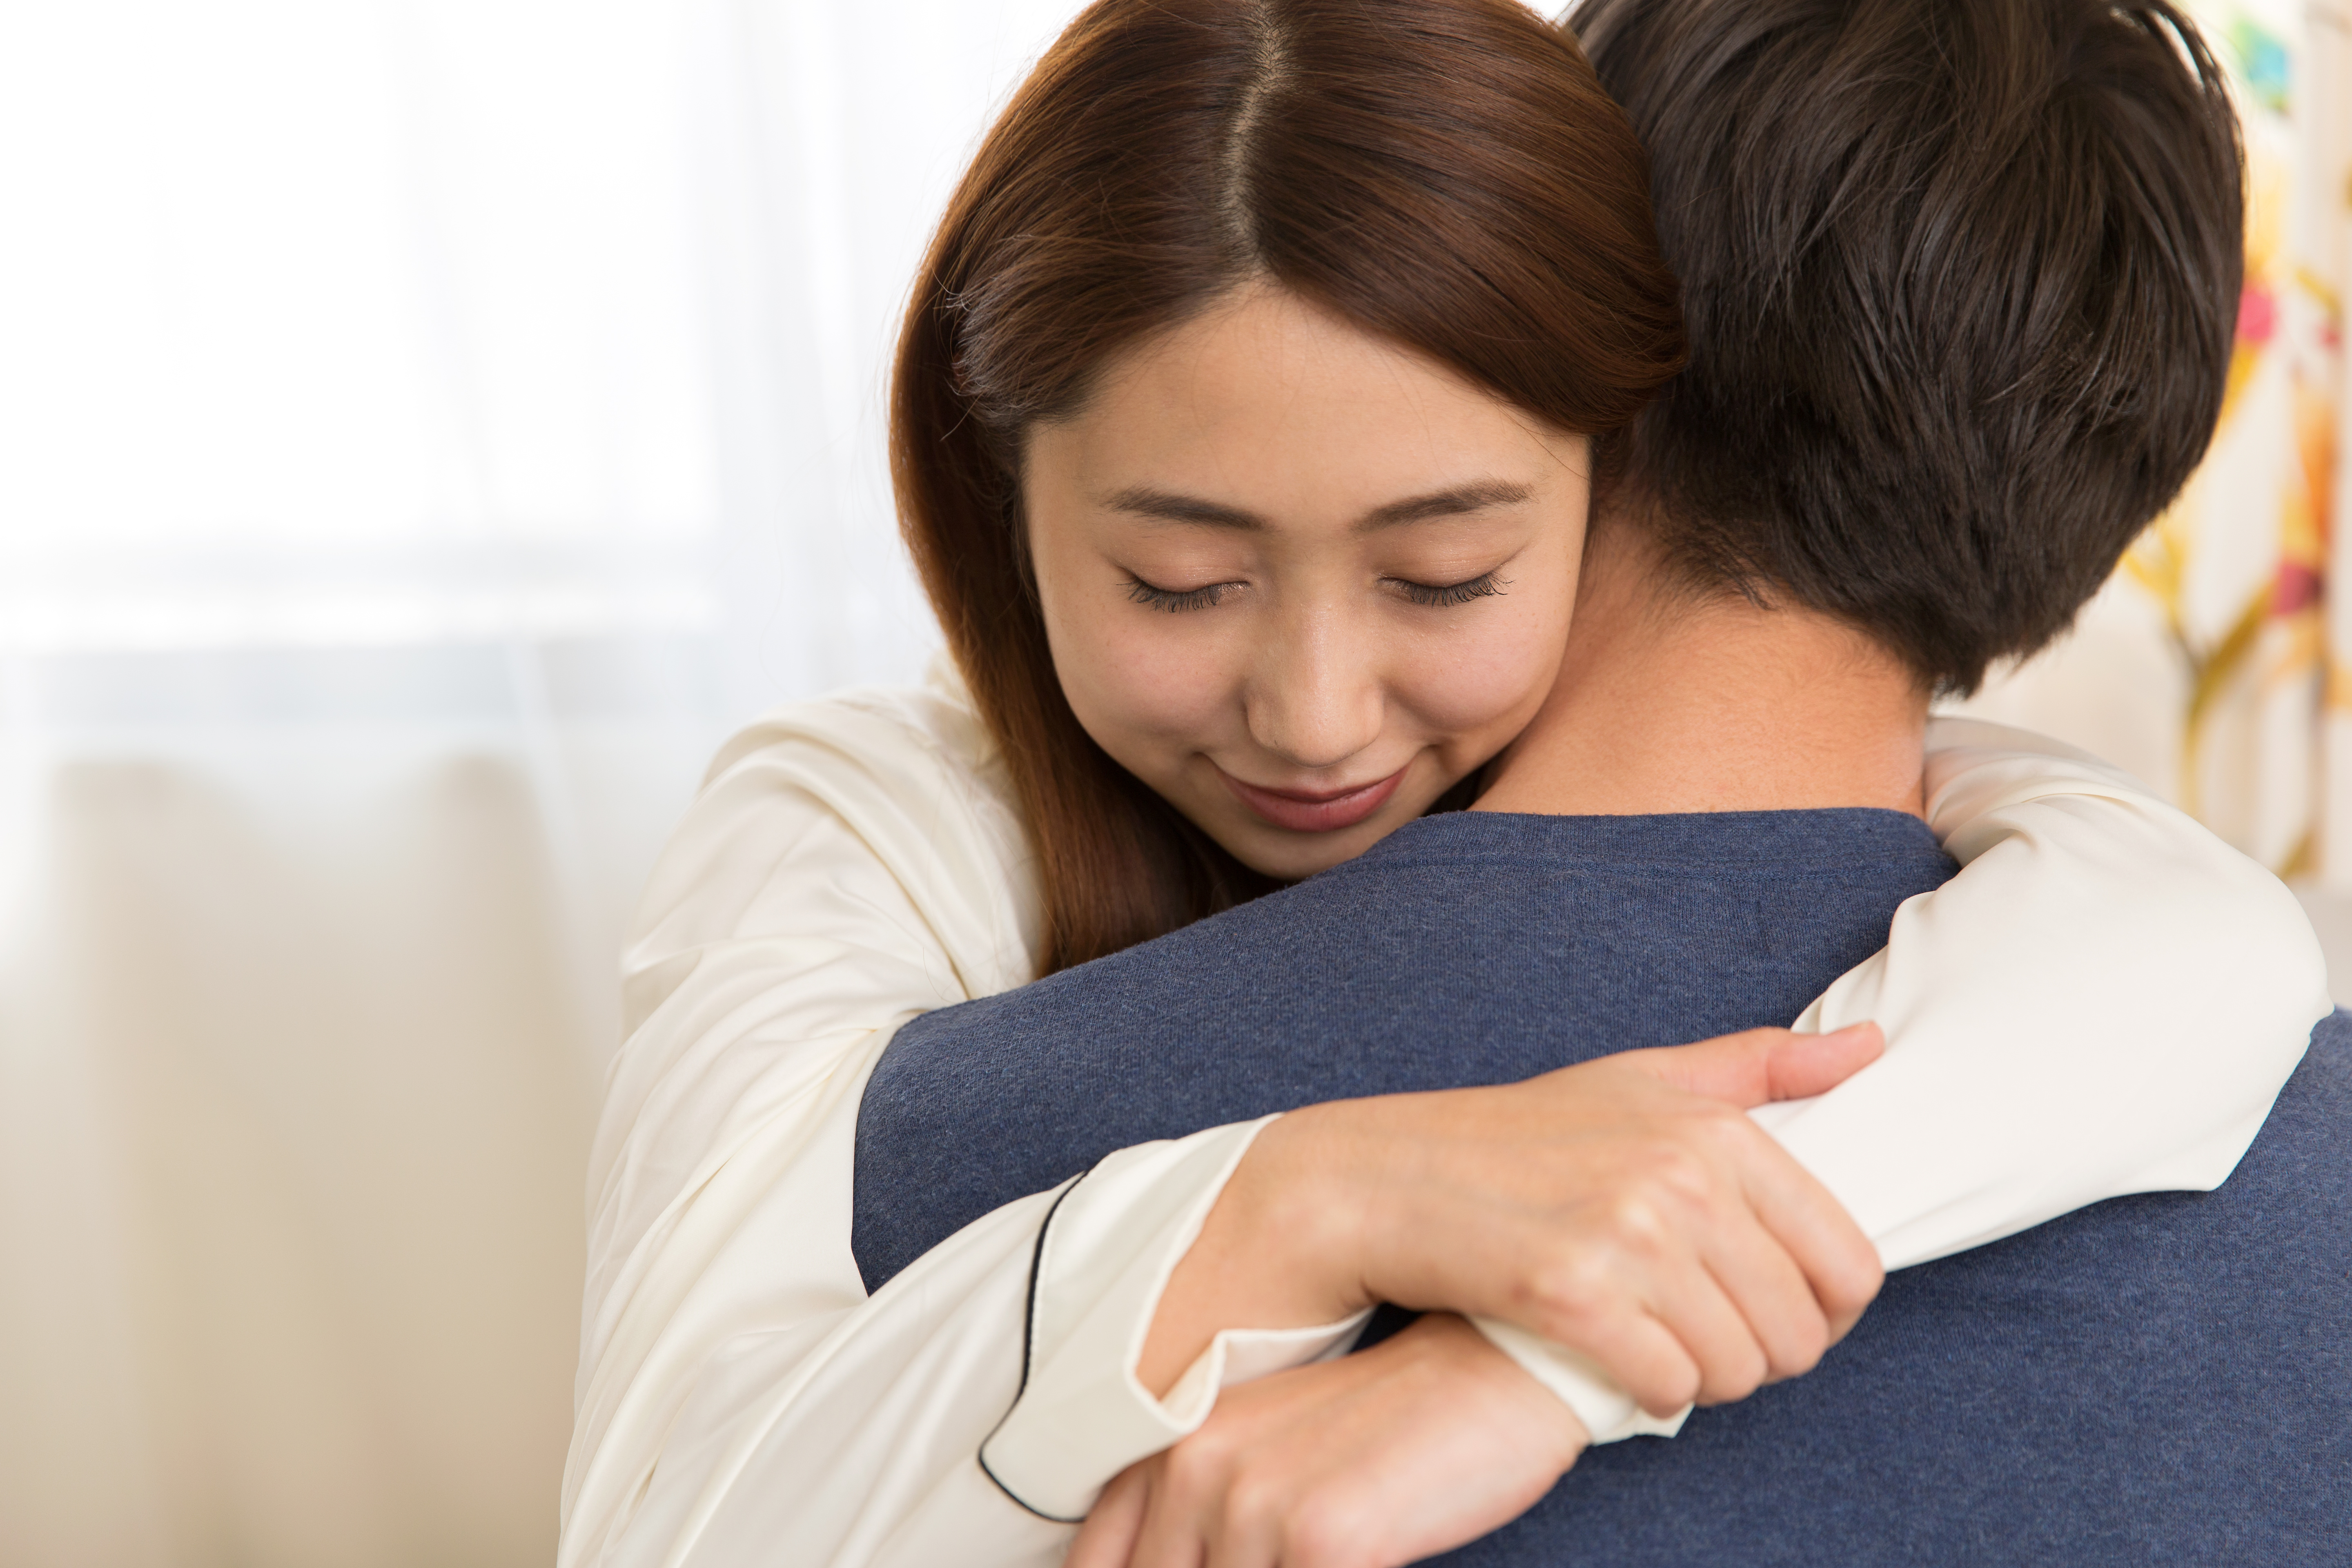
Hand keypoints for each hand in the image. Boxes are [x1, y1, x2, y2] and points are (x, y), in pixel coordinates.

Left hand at [1071, 1313, 1584, 1567]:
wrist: (1492, 1368)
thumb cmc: (1388, 1428)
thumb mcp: (1270, 1465)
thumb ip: (1202, 1527)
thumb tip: (1173, 1567)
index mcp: (1169, 1452)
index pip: (1097, 1564)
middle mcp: (1194, 1471)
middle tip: (1286, 1560)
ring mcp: (1256, 1505)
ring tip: (1326, 1555)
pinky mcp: (1328, 1537)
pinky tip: (1363, 1560)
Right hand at [1143, 1024, 1886, 1415]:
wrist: (1389, 1178)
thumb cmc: (1521, 1134)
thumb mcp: (1642, 1078)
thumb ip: (1758, 1065)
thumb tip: (1870, 1048)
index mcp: (1717, 1129)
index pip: (1848, 1262)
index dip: (1824, 1308)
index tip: (1771, 1306)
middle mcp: (1682, 1178)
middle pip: (1799, 1330)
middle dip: (1764, 1353)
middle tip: (1705, 1334)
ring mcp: (1627, 1236)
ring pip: (1739, 1368)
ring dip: (1707, 1377)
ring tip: (1660, 1345)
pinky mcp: (1572, 1295)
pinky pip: (1669, 1387)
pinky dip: (1654, 1393)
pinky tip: (1620, 1363)